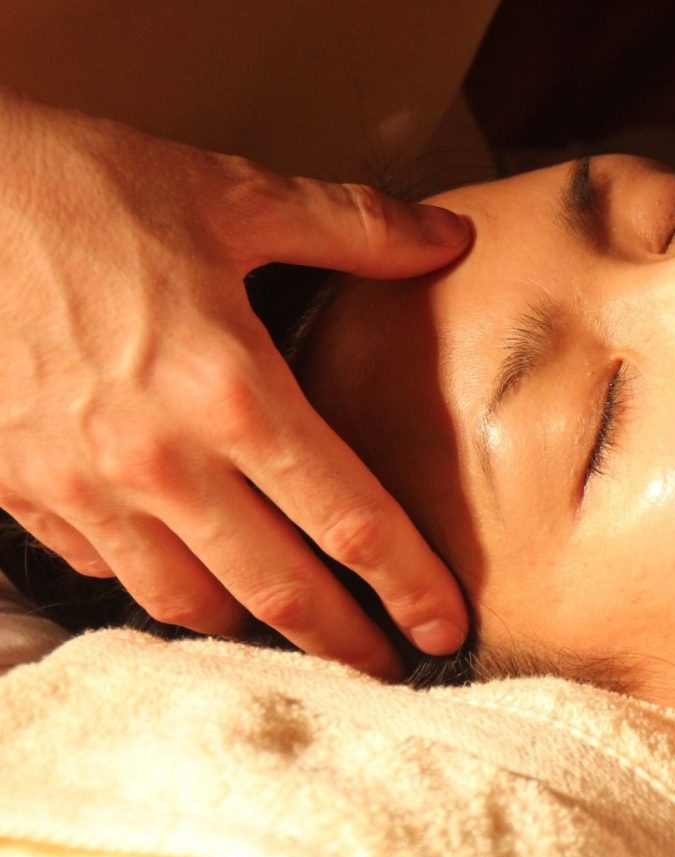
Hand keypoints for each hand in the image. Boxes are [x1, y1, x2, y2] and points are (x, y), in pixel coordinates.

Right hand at [0, 94, 470, 678]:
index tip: (445, 624)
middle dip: (344, 641)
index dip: (408, 583)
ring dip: (252, 626)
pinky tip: (188, 574)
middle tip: (389, 667)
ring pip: (186, 598)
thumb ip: (353, 228)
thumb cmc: (78, 188)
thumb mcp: (229, 195)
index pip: (348, 519)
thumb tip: (450, 240)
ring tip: (296, 631)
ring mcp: (83, 485)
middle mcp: (161, 459)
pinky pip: (106, 569)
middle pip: (277, 588)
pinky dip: (158, 583)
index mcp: (230, 389)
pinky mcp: (21, 489)